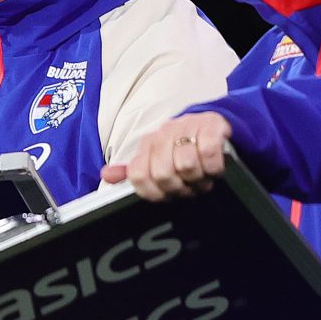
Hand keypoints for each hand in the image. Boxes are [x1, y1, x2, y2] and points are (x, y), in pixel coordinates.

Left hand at [103, 112, 231, 200]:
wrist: (214, 124)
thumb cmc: (183, 147)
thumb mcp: (156, 159)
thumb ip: (133, 171)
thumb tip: (106, 175)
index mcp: (147, 144)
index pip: (138, 175)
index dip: (154, 192)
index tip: (168, 194)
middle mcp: (164, 134)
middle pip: (163, 174)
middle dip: (179, 188)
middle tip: (189, 187)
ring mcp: (187, 128)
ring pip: (186, 165)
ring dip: (198, 179)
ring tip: (202, 178)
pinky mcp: (210, 126)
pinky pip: (208, 153)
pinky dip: (213, 166)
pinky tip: (213, 168)